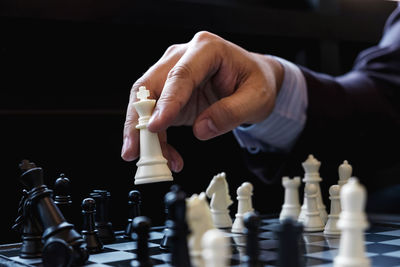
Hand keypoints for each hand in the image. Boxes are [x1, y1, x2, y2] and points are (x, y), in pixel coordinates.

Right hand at [121, 31, 282, 171]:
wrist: (254, 80)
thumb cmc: (256, 82)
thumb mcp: (257, 99)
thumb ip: (231, 113)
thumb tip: (200, 130)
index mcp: (207, 49)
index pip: (180, 76)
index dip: (166, 102)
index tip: (155, 126)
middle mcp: (183, 57)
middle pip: (150, 86)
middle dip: (138, 120)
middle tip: (135, 149)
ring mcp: (173, 73)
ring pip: (144, 102)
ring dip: (143, 133)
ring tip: (154, 159)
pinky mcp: (170, 92)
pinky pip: (154, 114)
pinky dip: (157, 136)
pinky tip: (167, 154)